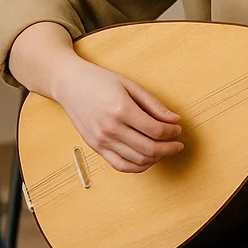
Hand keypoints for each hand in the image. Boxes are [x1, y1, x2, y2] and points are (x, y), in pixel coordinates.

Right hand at [50, 58, 183, 173]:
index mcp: (121, 110)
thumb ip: (154, 104)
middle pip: (149, 149)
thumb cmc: (100, 81)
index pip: (156, 130)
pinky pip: (121, 166)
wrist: (69, 85)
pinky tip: (147, 159)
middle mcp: (111, 129)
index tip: (178, 129)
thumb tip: (175, 120)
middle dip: (169, 149)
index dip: (172, 132)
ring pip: (137, 161)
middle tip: (178, 144)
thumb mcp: (130, 85)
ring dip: (156, 158)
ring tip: (164, 150)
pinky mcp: (96, 148)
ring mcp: (102, 141)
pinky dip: (138, 166)